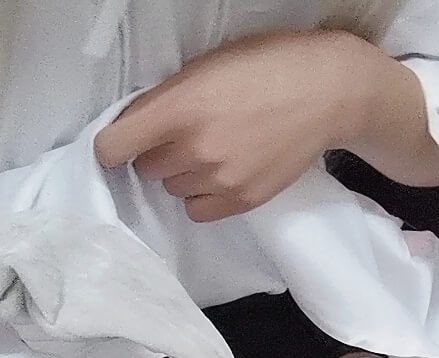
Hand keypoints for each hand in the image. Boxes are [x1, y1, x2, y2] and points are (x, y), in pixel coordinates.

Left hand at [95, 31, 372, 222]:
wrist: (326, 93)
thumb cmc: (266, 67)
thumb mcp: (206, 68)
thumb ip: (168, 98)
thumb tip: (138, 125)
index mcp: (178, 109)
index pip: (113, 148)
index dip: (112, 145)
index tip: (120, 143)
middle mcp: (194, 149)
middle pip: (145, 169)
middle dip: (158, 152)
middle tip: (185, 134)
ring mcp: (220, 179)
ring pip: (173, 189)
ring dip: (183, 173)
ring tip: (213, 150)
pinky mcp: (242, 200)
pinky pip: (198, 210)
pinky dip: (202, 195)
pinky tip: (221, 173)